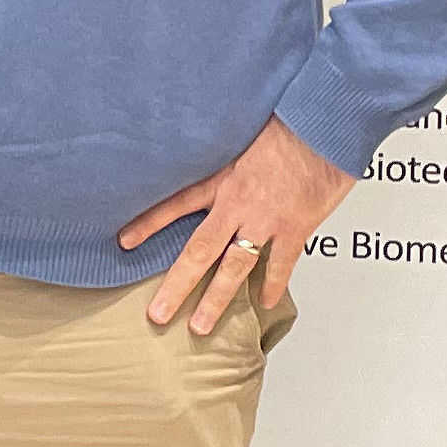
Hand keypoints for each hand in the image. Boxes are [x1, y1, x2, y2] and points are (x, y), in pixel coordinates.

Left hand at [120, 116, 355, 333]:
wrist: (322, 125)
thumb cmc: (283, 120)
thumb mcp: (238, 129)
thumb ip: (218, 145)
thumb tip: (199, 141)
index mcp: (219, 178)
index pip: (173, 204)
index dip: (148, 223)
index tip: (124, 242)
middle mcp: (236, 204)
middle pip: (198, 251)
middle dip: (177, 286)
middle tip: (158, 314)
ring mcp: (265, 220)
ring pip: (234, 268)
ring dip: (215, 299)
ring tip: (199, 326)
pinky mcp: (295, 227)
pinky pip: (281, 263)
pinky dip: (273, 284)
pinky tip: (264, 303)